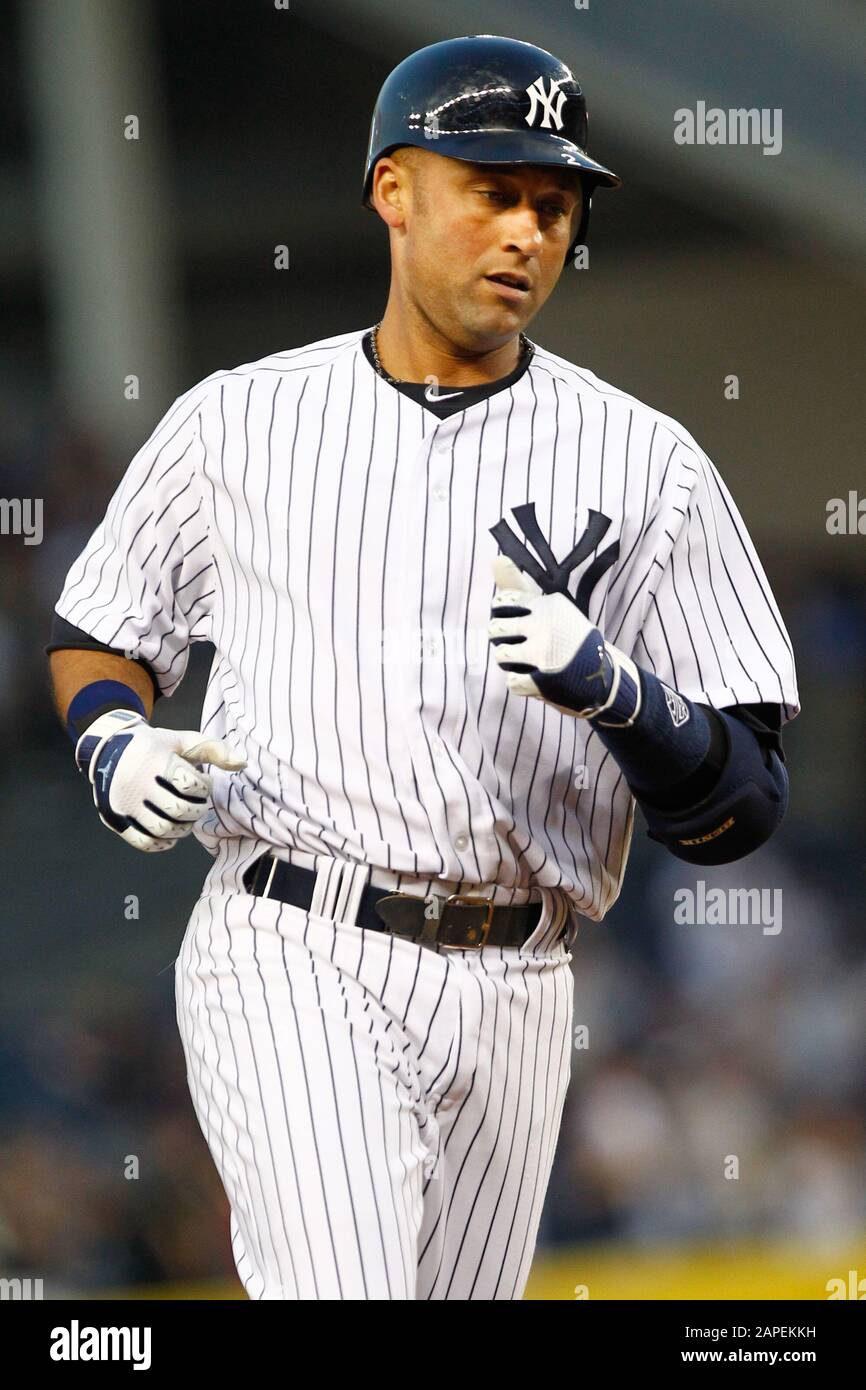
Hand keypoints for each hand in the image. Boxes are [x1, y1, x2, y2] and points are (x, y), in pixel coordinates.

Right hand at [75, 709, 245, 852]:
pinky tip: (169, 835)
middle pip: (177, 810)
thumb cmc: (155, 748)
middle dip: (196, 811)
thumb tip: (242, 764)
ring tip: (185, 819)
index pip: (189, 784)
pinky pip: (142, 841)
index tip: (202, 784)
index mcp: (154, 760)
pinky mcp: (115, 818)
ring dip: (182, 829)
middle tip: (197, 805)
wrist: (110, 751)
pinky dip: (161, 843)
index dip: (203, 787)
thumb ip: (214, 749)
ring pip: (161, 828)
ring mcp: (124, 803)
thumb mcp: (183, 741)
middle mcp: (136, 782)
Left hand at [487, 555, 640, 723]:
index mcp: (548, 604)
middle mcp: (545, 625)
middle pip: (496, 629)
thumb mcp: (548, 608)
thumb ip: (517, 584)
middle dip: (504, 640)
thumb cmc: (568, 637)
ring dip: (513, 663)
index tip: (522, 624)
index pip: (502, 603)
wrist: (604, 677)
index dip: (505, 617)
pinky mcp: (542, 681)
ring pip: (501, 656)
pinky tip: (541, 679)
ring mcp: (544, 654)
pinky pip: (512, 682)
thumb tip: (495, 557)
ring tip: (533, 662)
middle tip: (527, 645)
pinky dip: (523, 685)